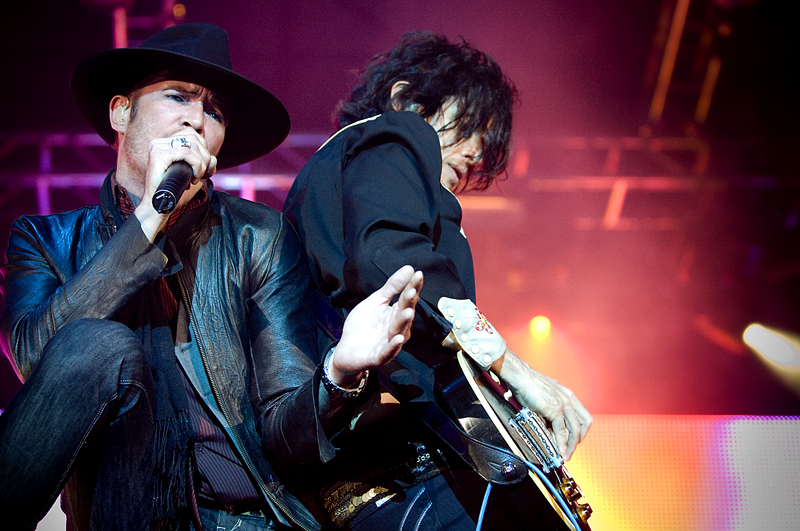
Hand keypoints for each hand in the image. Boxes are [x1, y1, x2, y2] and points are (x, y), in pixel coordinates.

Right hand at [135, 128, 217, 239]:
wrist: (161, 206)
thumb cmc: (176, 192)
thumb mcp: (193, 174)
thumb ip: (202, 163)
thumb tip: (212, 158)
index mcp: (166, 144)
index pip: (194, 135)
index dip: (205, 151)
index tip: (205, 170)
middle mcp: (160, 142)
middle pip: (195, 137)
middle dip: (205, 157)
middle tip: (201, 175)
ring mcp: (157, 147)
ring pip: (192, 144)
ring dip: (201, 164)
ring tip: (196, 178)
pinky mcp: (157, 155)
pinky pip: (186, 152)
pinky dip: (196, 165)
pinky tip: (193, 178)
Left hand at [329, 266, 422, 387]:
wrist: (346, 349)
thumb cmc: (363, 325)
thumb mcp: (375, 301)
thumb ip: (392, 287)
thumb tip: (409, 268)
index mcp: (395, 314)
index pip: (407, 299)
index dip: (413, 287)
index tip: (418, 274)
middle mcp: (396, 329)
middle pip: (404, 314)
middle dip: (409, 303)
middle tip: (412, 291)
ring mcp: (388, 343)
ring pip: (398, 332)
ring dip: (404, 322)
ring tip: (408, 312)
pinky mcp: (378, 357)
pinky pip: (387, 352)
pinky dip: (393, 346)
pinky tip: (399, 338)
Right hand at [493, 350, 591, 460]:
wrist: (520, 376)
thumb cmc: (528, 384)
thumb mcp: (545, 395)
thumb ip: (550, 409)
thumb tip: (548, 424)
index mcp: (567, 395)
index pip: (583, 416)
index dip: (581, 430)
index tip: (573, 439)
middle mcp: (569, 399)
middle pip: (584, 424)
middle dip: (578, 439)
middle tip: (570, 449)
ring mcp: (563, 404)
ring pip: (574, 430)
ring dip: (571, 445)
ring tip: (565, 455)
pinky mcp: (555, 410)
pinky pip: (561, 431)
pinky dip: (561, 443)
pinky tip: (558, 450)